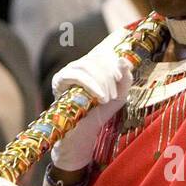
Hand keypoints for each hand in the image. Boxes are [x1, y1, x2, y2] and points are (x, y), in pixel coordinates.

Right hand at [49, 39, 135, 171]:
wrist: (85, 131)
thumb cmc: (101, 112)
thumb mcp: (119, 95)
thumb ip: (125, 78)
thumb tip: (123, 59)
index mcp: (94, 66)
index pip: (104, 55)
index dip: (113, 63)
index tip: (121, 78)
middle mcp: (80, 65)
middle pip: (96, 59)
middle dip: (108, 77)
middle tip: (113, 95)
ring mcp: (68, 71)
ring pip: (87, 65)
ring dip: (101, 82)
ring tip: (106, 98)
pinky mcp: (59, 79)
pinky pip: (76, 75)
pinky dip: (91, 85)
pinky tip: (99, 97)